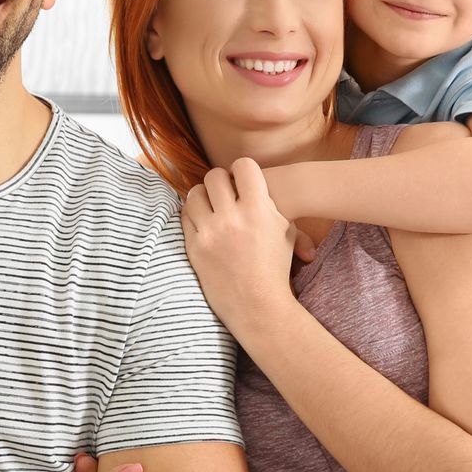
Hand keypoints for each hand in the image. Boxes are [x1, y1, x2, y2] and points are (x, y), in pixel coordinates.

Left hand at [180, 158, 299, 335]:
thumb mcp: (286, 232)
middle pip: (214, 176)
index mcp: (258, 210)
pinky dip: (193, 215)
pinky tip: (204, 222)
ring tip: (212, 206)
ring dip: (203, 196)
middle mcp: (232, 218)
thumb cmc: (276, 269)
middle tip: (226, 193)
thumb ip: (272, 205)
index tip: (244, 181)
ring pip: (194, 193)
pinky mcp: (194, 248)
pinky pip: (185, 217)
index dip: (243, 171)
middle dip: (221, 181)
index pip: (243, 166)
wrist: (258, 306)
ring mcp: (210, 233)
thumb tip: (263, 187)